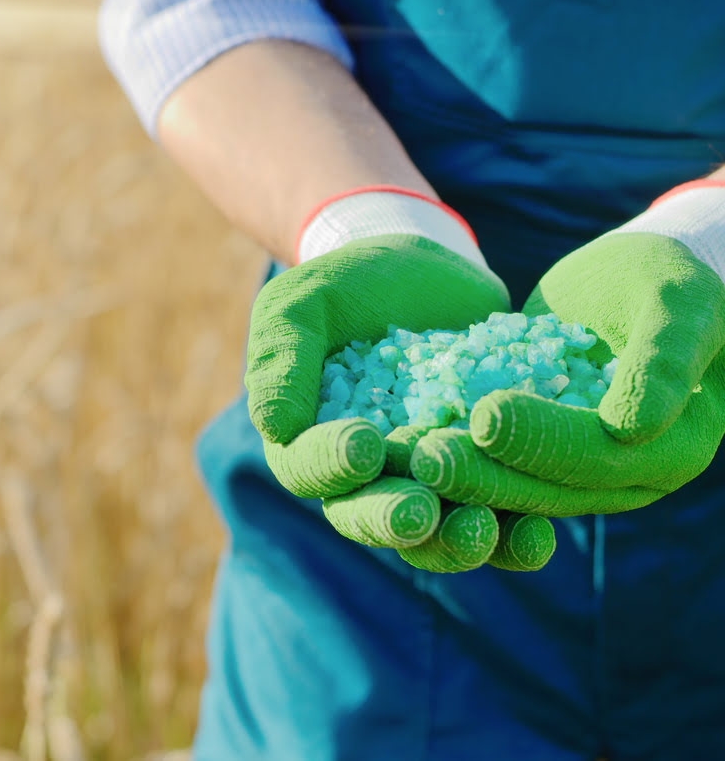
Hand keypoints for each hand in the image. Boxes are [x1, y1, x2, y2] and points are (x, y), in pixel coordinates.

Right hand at [247, 203, 554, 571]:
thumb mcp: (301, 305)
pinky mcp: (483, 478)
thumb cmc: (350, 284)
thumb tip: (275, 428)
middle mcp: (361, 479)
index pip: (307, 468)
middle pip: (368, 518)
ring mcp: (425, 484)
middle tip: (420, 512)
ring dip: (457, 543)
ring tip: (483, 530)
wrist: (428, 271)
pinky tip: (539, 533)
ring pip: (434, 536)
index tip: (364, 444)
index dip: (331, 465)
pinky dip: (516, 538)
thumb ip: (283, 359)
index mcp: (306, 442)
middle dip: (394, 521)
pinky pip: (498, 522)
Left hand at [409, 185, 724, 516]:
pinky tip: (399, 451)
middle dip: (484, 475)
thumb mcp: (677, 305)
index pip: (599, 455)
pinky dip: (450, 461)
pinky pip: (491, 468)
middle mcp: (626, 477)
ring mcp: (577, 473)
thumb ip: (660, 362)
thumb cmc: (670, 280)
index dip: (543, 440)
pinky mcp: (535, 456)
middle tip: (425, 457)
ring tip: (405, 460)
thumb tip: (630, 429)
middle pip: (548, 487)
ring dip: (458, 483)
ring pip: (513, 490)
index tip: (486, 415)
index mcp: (674, 449)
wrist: (634, 280)